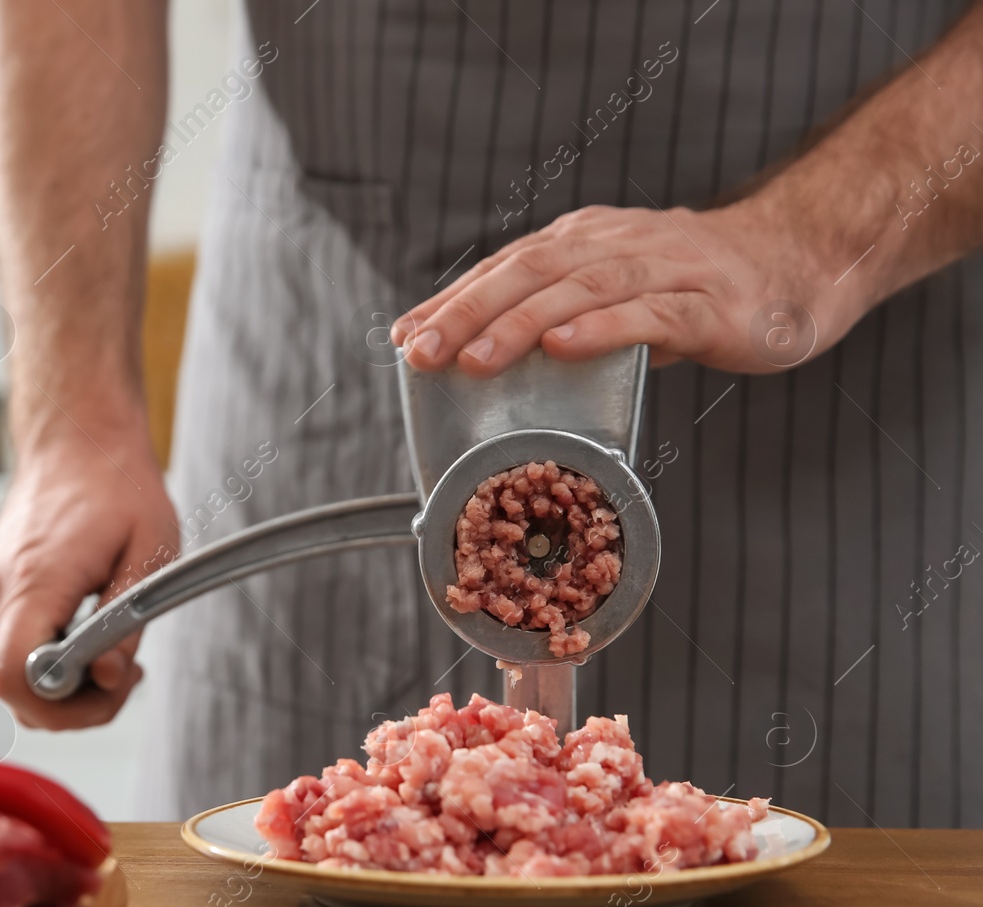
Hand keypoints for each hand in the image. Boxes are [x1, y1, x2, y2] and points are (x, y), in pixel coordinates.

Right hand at [0, 431, 177, 729]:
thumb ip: (128, 622)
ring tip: (114, 651)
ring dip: (65, 685)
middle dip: (74, 705)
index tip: (109, 686)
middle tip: (126, 676)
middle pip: (13, 691)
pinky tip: (89, 636)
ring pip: (14, 678)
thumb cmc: (117, 486)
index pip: (12, 676)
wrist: (76, 439)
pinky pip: (14, 653)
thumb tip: (107, 678)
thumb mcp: (151, 551)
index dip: (60, 706)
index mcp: (35, 580)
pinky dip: (51, 663)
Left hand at [390, 199, 851, 377]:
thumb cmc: (701, 287)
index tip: (406, 335)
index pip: (508, 265)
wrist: (805, 261)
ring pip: (582, 289)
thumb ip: (567, 319)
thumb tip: (489, 360)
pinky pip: (651, 315)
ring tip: (474, 357)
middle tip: (421, 350)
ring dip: (521, 323)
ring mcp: (668, 270)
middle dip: (469, 311)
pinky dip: (602, 329)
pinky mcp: (711, 305)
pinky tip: (564, 346)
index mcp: (590, 241)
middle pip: (532, 270)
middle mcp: (620, 244)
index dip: (454, 299)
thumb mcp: (622, 295)